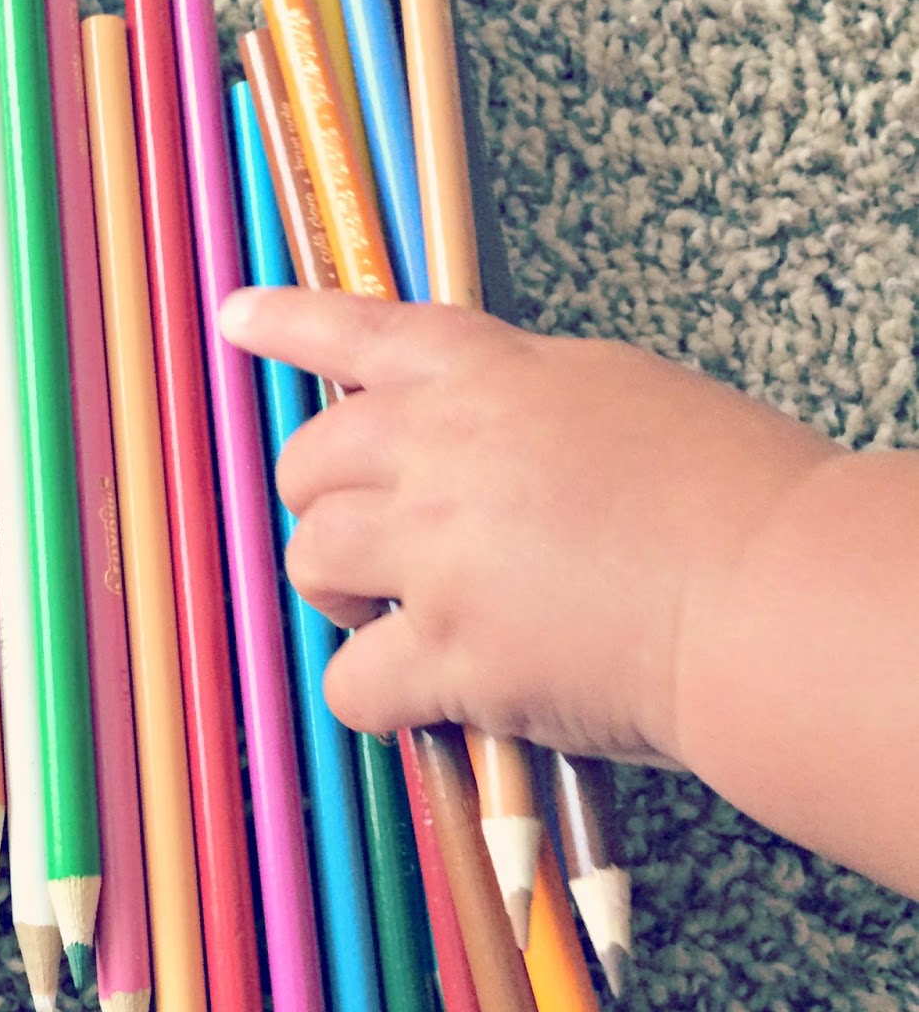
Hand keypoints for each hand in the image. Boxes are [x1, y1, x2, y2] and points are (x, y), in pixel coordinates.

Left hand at [220, 287, 840, 770]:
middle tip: (368, 540)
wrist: (773, 591)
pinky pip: (351, 681)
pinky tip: (423, 693)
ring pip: (311, 559)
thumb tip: (468, 434)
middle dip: (322, 501)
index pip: (366, 331)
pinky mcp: (451, 651)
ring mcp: (438, 551)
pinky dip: (373, 694)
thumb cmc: (730, 490)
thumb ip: (521, 404)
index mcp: (489, 375)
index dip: (293, 323)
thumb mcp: (619, 393)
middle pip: (310, 462)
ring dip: (339, 589)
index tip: (239, 318)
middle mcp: (442, 450)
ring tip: (392, 612)